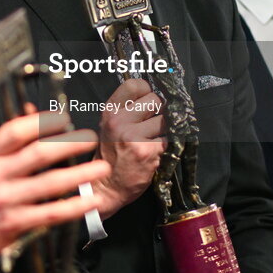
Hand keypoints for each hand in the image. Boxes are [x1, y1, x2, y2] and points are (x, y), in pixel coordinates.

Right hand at [0, 110, 109, 255]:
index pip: (16, 132)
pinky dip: (74, 206)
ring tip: (101, 168)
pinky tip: (91, 200)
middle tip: (90, 139)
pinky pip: (51, 213)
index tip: (63, 119)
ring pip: (50, 183)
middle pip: (39, 154)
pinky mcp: (15, 223)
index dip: (41, 122)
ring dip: (80, 174)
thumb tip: (33, 113)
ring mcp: (6, 200)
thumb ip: (7, 142)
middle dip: (69, 144)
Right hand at [92, 78, 164, 218]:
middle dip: (159, 111)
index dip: (147, 91)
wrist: (106, 187)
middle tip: (152, 125)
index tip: (149, 101)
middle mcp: (119, 121)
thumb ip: (126, 110)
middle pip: (155, 100)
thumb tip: (153, 95)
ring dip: (162, 131)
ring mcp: (133, 136)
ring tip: (150, 141)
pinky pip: (167, 140)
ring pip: (164, 121)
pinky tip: (152, 153)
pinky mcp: (147, 151)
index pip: (135, 84)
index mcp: (110, 112)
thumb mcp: (109, 128)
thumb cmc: (111, 157)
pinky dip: (163, 147)